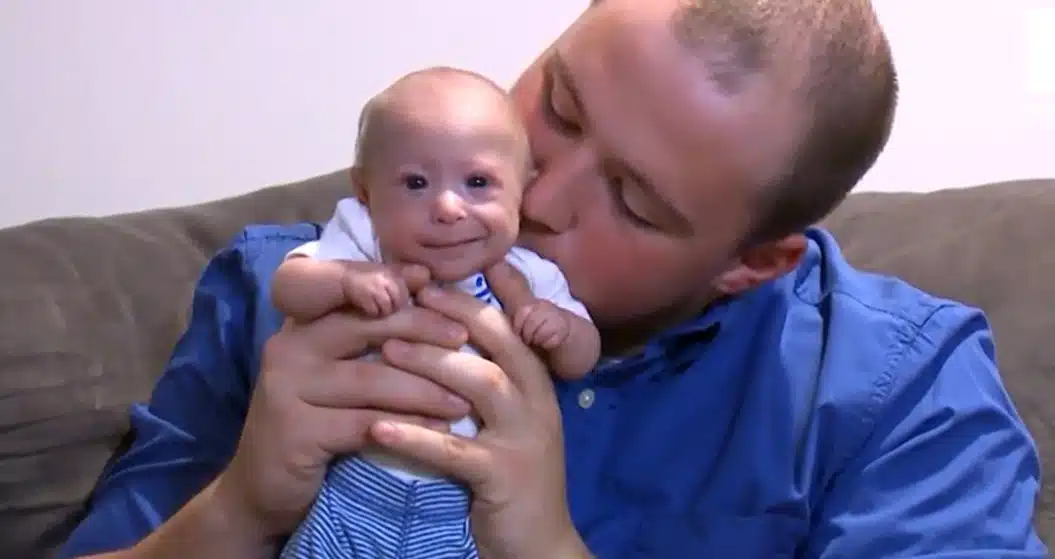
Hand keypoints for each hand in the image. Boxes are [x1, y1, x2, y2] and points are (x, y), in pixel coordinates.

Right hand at [213, 262, 471, 541]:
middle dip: (422, 328)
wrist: (264, 488)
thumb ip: (365, 332)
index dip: (388, 279)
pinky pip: (365, 423)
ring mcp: (287, 387)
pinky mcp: (295, 430)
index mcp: (300, 323)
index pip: (344, 285)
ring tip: (464, 398)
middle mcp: (289, 346)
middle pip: (366, 324)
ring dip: (425, 388)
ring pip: (372, 378)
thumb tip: (420, 284)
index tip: (430, 281)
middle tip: (463, 339)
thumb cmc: (314, 420)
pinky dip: (409, 425)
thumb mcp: (335, 369)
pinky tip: (439, 428)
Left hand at [368, 261, 589, 558]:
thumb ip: (488, 382)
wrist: (538, 547)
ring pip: (481, 384)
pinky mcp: (505, 475)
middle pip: (499, 342)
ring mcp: (525, 438)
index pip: (515, 325)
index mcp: (537, 385)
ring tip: (384, 349)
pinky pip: (455, 451)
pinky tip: (378, 427)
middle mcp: (538, 402)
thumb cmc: (513, 478)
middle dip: (452, 314)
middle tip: (406, 296)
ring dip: (431, 363)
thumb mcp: (509, 423)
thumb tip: (448, 341)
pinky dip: (416, 436)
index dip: (484, 293)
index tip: (440, 269)